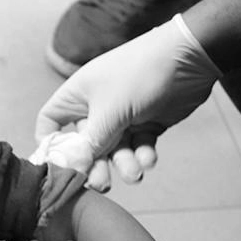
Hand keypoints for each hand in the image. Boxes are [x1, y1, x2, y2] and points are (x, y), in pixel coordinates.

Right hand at [34, 15, 220, 191]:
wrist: (190, 57)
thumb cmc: (139, 73)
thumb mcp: (110, 110)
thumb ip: (91, 143)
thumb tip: (72, 167)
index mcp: (78, 96)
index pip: (51, 121)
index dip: (50, 142)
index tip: (59, 165)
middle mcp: (96, 107)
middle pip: (86, 144)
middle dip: (95, 164)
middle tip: (102, 183)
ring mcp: (122, 115)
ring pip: (115, 149)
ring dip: (123, 164)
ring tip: (135, 174)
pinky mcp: (146, 122)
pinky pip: (138, 145)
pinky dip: (143, 154)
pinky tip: (149, 159)